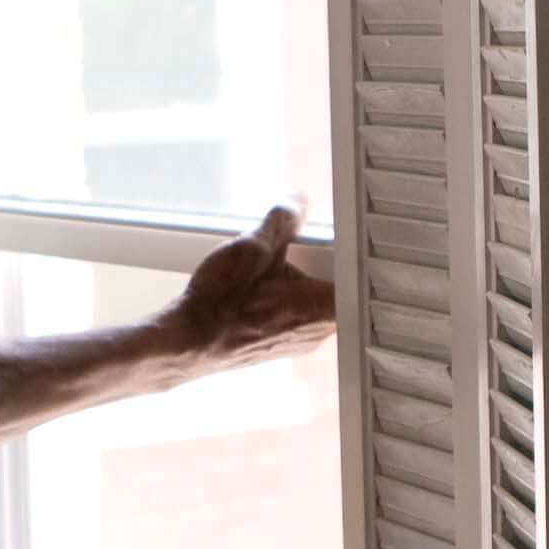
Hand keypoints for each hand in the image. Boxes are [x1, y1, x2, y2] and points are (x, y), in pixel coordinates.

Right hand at [162, 204, 335, 372]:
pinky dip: (282, 298)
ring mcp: (300, 342)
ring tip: (271, 268)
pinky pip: (294, 315)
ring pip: (313, 301)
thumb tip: (297, 203)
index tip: (339, 237)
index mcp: (325, 308)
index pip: (359, 276)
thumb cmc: (221, 305)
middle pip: (336, 285)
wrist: (189, 341)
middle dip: (318, 262)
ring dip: (297, 280)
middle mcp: (319, 331)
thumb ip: (283, 221)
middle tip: (300, 246)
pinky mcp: (281, 345)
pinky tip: (258, 288)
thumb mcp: (252, 248)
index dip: (350, 252)